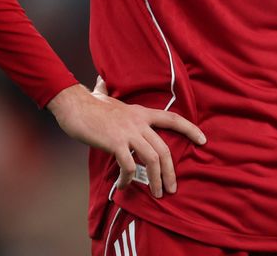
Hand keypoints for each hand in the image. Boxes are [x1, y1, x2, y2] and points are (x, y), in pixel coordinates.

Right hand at [47, 81, 205, 198]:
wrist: (73, 105)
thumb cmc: (87, 103)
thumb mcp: (103, 95)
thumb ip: (106, 90)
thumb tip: (101, 82)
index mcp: (141, 112)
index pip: (172, 118)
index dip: (190, 129)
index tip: (203, 140)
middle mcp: (139, 121)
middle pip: (164, 149)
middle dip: (171, 172)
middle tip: (170, 190)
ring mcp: (128, 132)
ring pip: (153, 159)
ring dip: (156, 180)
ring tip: (156, 194)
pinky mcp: (115, 142)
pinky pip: (129, 165)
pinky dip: (129, 178)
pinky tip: (124, 185)